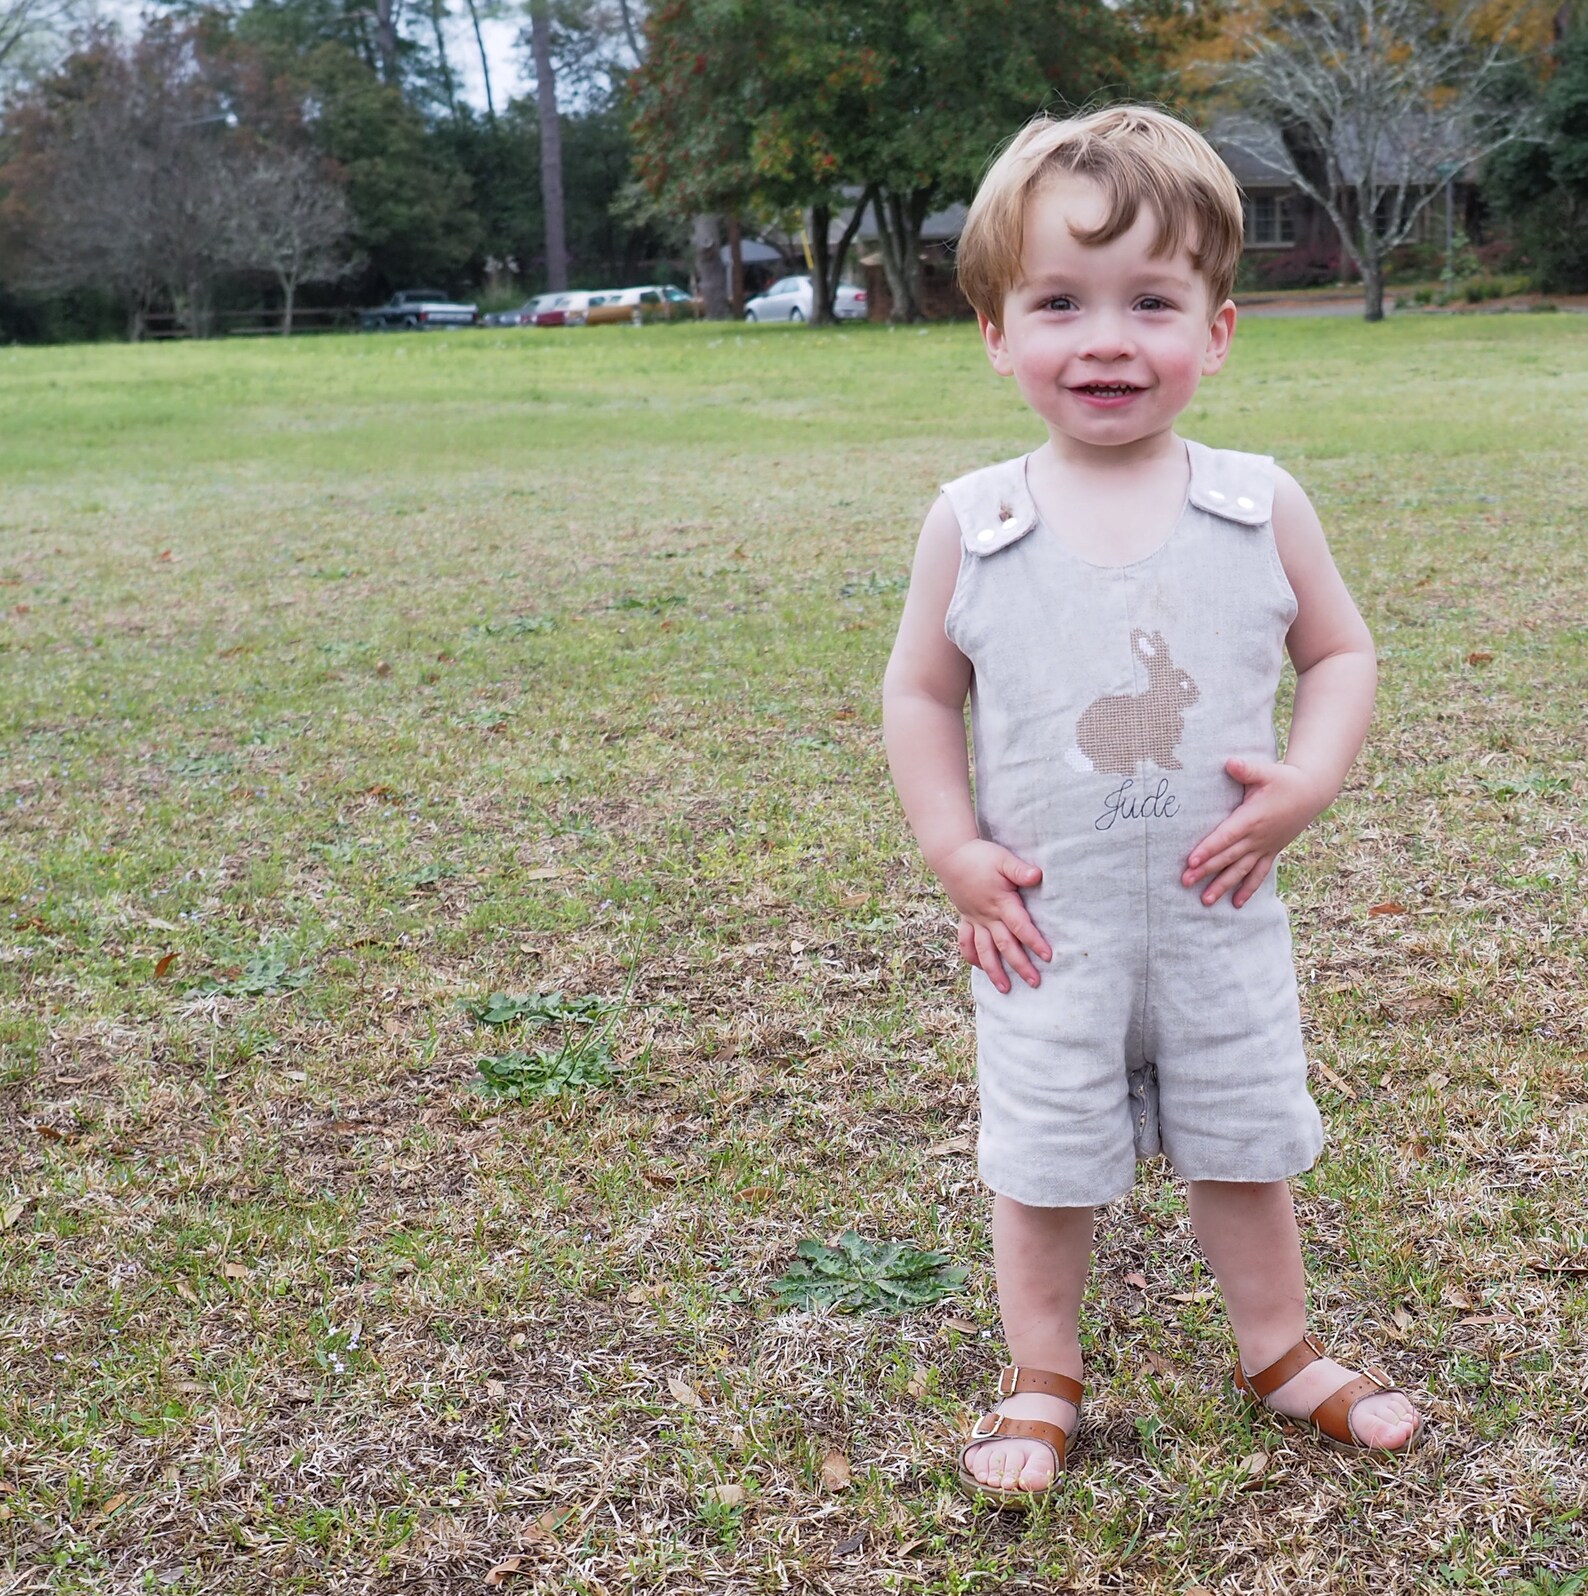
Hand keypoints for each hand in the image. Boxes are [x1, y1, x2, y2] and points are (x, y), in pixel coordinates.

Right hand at [935, 839, 1051, 993]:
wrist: (951, 855)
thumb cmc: (981, 856)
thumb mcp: (1003, 859)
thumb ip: (1020, 870)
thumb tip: (1037, 875)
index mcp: (1001, 903)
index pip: (1020, 926)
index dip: (1034, 941)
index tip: (1048, 956)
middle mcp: (987, 916)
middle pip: (1005, 945)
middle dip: (1020, 965)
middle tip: (1034, 982)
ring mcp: (975, 919)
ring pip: (984, 950)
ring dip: (994, 971)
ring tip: (1004, 989)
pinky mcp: (966, 918)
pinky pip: (966, 942)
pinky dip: (972, 957)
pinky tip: (979, 967)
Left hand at [1182, 757, 1326, 908]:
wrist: (1312, 792)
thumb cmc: (1285, 780)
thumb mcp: (1267, 771)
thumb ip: (1246, 769)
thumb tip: (1229, 762)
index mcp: (1252, 818)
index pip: (1225, 837)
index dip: (1208, 849)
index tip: (1191, 861)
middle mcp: (1257, 837)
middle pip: (1227, 857)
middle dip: (1206, 871)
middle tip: (1185, 882)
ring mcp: (1265, 847)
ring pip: (1241, 871)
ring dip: (1223, 886)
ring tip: (1206, 901)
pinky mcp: (1271, 851)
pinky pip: (1259, 874)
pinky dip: (1248, 889)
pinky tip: (1236, 904)